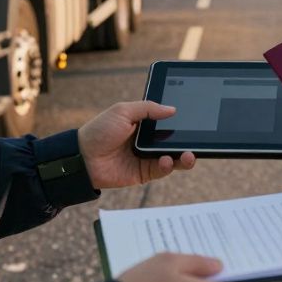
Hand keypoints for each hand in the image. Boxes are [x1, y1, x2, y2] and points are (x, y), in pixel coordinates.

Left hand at [78, 101, 196, 188]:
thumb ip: (148, 108)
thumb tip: (172, 109)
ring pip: (173, 158)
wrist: (83, 157)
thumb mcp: (123, 111)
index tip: (194, 120)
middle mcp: (148, 141)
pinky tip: (165, 160)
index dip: (181, 122)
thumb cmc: (99, 130)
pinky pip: (162, 170)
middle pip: (174, 141)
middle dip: (188, 142)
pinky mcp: (144, 173)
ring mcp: (147, 157)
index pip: (168, 122)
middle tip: (198, 140)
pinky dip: (167, 166)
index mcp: (144, 124)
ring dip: (183, 157)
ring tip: (187, 155)